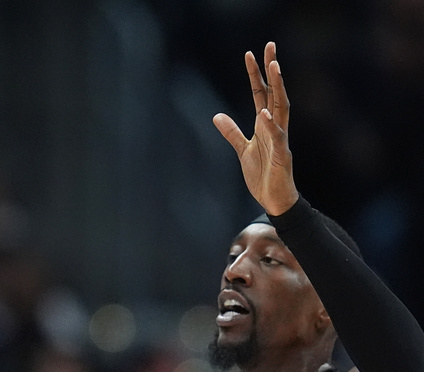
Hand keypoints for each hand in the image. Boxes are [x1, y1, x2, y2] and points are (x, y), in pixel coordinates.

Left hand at [213, 42, 299, 215]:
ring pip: (281, 108)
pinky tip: (265, 113)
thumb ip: (232, 132)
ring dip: (279, 87)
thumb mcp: (242, 150)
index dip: (256, 74)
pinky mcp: (282, 156)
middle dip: (272, 69)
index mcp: (265, 124)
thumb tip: (216, 115)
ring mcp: (280, 139)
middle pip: (275, 92)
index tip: (251, 54)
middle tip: (270, 46)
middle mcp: (275, 127)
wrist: (274, 199)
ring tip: (274, 67)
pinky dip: (271, 126)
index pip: (262, 93)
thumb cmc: (262, 174)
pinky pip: (278, 138)